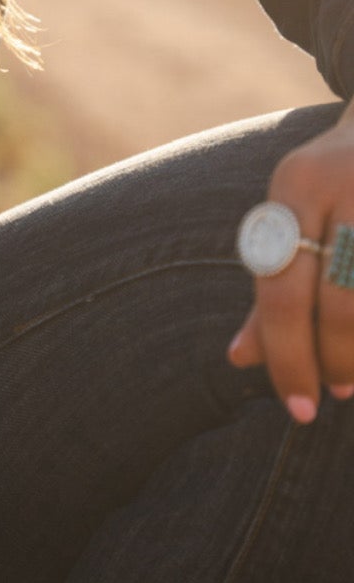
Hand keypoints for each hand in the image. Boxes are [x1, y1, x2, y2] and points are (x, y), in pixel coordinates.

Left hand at [226, 111, 353, 423]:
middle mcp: (344, 184)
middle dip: (326, 359)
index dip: (283, 352)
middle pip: (333, 299)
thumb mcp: (294, 214)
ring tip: (350, 381)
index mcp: (296, 183)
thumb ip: (271, 287)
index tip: (294, 400)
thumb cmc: (335, 181)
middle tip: (327, 396)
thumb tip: (239, 358)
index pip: (280, 284)